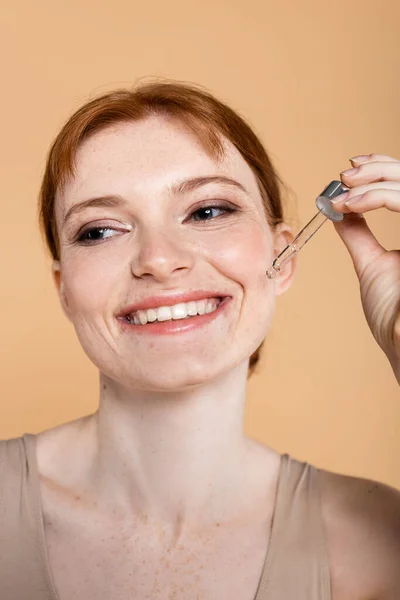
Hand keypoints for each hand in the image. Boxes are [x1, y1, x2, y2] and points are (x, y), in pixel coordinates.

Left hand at [331, 154, 399, 383]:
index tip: (349, 171)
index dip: (383, 169)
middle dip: (377, 169)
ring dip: (374, 179)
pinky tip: (351, 204)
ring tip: (344, 189)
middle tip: (344, 176)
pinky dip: (377, 195)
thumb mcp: (372, 265)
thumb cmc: (393, 314)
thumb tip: (341, 211)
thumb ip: (360, 235)